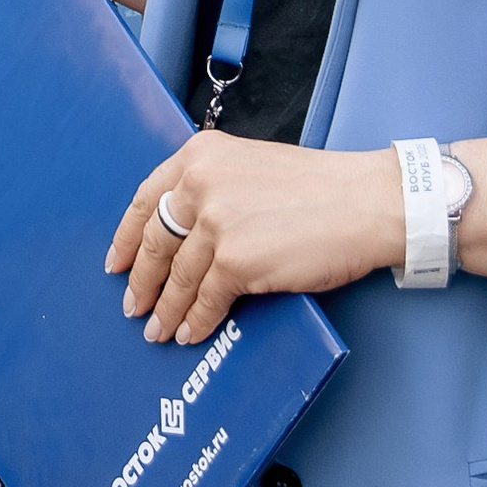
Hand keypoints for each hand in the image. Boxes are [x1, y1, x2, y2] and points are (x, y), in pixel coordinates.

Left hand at [110, 136, 406, 343]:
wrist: (369, 203)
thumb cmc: (323, 187)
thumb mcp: (252, 166)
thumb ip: (215, 187)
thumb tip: (185, 232)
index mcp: (202, 155)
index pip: (148, 199)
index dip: (128, 237)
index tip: (117, 261)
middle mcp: (202, 184)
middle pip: (156, 242)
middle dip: (141, 280)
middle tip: (132, 303)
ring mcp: (217, 224)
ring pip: (177, 277)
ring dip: (165, 309)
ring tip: (157, 329)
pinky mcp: (236, 261)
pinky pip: (205, 300)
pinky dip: (196, 321)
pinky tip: (191, 332)